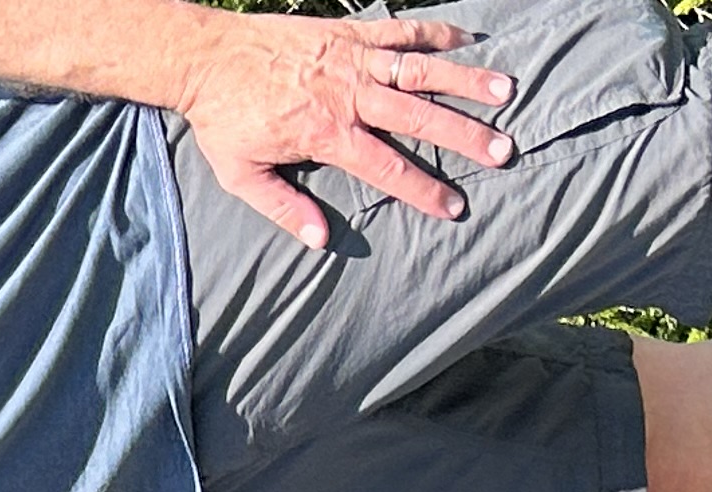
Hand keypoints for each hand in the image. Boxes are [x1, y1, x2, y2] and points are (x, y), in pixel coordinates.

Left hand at [170, 11, 515, 247]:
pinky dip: (435, 33)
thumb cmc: (222, 120)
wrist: (205, 58)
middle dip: (464, 136)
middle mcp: (348, 95)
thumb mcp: (242, 176)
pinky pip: (400, 30)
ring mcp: (352, 59)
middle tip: (504, 150)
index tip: (454, 207)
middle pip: (418, 118)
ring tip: (506, 91)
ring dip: (465, 80)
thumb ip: (283, 208)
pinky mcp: (349, 33)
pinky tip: (467, 39)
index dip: (423, 190)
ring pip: (420, 69)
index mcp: (327, 135)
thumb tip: (320, 240)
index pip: (386, 168)